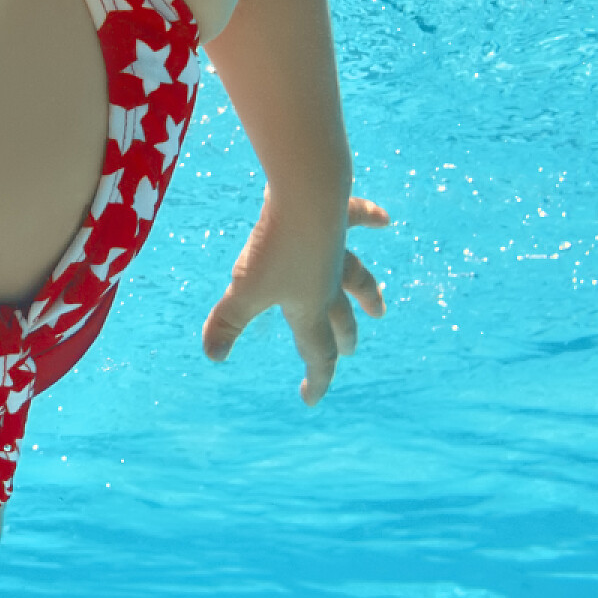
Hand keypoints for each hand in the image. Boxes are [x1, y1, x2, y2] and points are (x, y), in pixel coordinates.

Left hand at [201, 195, 388, 404]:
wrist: (306, 197)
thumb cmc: (275, 249)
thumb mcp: (244, 290)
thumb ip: (228, 323)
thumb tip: (213, 356)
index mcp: (310, 308)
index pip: (317, 353)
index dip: (316, 380)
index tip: (310, 399)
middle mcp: (328, 284)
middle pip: (338, 319)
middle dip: (341, 339)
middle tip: (348, 353)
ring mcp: (336, 251)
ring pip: (356, 278)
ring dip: (368, 295)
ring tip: (379, 310)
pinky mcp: (337, 217)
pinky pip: (357, 219)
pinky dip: (370, 218)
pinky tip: (384, 220)